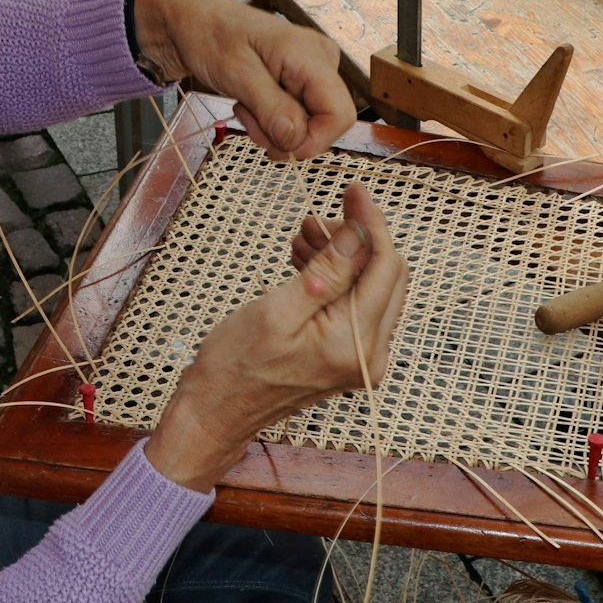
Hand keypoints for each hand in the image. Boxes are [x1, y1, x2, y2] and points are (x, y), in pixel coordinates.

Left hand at [132, 0, 355, 160]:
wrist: (192, 23)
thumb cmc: (210, 36)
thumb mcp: (236, 73)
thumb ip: (269, 106)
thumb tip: (296, 140)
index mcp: (311, 55)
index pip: (340, 114)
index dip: (314, 141)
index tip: (277, 147)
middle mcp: (321, 62)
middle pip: (323, 123)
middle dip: (284, 134)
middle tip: (246, 116)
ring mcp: (310, 72)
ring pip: (307, 125)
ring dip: (272, 129)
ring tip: (244, 106)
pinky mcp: (298, 82)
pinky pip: (294, 117)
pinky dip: (270, 121)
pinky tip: (249, 104)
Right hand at [144, 185, 408, 491]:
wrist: (216, 411)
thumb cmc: (236, 365)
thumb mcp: (278, 309)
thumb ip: (327, 272)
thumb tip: (359, 233)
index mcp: (354, 343)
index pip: (386, 268)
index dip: (371, 224)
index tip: (352, 191)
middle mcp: (369, 355)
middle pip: (385, 277)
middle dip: (356, 239)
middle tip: (318, 216)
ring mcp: (359, 359)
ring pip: (368, 289)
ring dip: (341, 257)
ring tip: (303, 237)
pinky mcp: (345, 359)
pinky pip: (352, 307)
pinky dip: (334, 280)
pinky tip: (305, 262)